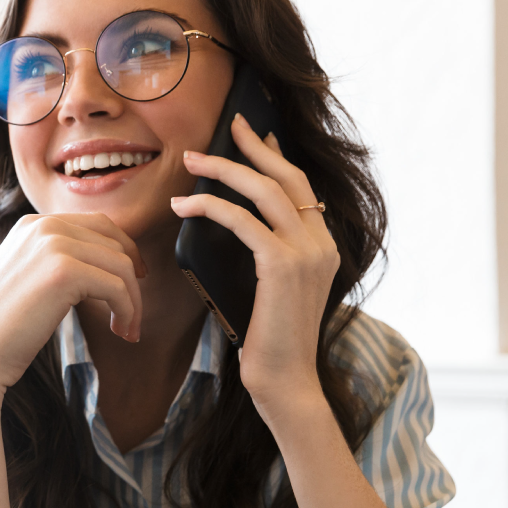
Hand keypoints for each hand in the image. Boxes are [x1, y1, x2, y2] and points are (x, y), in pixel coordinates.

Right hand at [0, 213, 145, 397]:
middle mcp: (43, 226)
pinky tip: (121, 331)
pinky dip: (128, 310)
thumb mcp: (28, 281)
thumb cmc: (0, 330)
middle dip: (133, 279)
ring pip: (121, 265)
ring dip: (133, 301)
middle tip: (133, 315)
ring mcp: (53, 245)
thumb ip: (57, 264)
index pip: (98, 225)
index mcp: (33, 225)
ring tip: (128, 329)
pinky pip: (118, 286)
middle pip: (115, 242)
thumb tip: (104, 267)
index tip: (135, 282)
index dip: (125, 252)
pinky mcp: (64, 271)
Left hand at [170, 114, 339, 416]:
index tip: (258, 137)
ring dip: (224, 169)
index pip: (301, 189)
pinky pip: (241, 220)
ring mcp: (307, 252)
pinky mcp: (282, 265)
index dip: (277, 158)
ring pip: (264, 191)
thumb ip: (269, 258)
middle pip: (288, 177)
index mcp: (324, 248)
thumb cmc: (271, 343)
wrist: (285, 382)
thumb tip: (237, 229)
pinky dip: (210, 207)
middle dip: (254, 146)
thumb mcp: (274, 291)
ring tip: (191, 161)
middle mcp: (322, 244)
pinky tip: (184, 206)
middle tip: (228, 124)